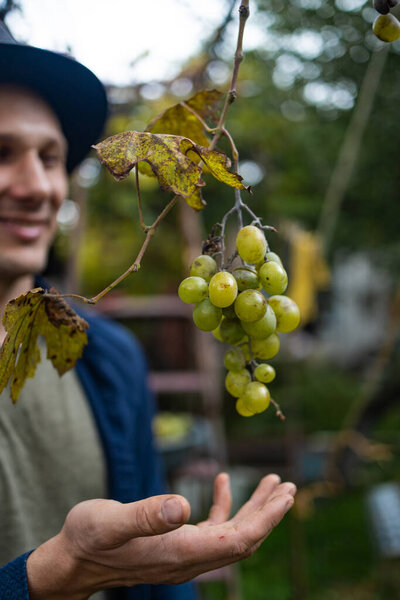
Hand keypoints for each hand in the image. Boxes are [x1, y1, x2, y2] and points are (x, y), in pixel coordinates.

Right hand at [27, 473, 295, 598]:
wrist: (72, 561)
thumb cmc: (87, 539)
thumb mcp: (110, 522)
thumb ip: (145, 515)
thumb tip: (182, 504)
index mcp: (180, 553)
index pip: (238, 541)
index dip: (266, 520)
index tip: (285, 497)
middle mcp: (188, 558)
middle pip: (242, 539)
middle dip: (269, 514)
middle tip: (289, 486)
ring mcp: (183, 553)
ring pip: (230, 533)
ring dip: (252, 508)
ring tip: (272, 482)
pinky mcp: (174, 544)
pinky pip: (209, 527)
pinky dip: (222, 504)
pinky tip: (221, 481)